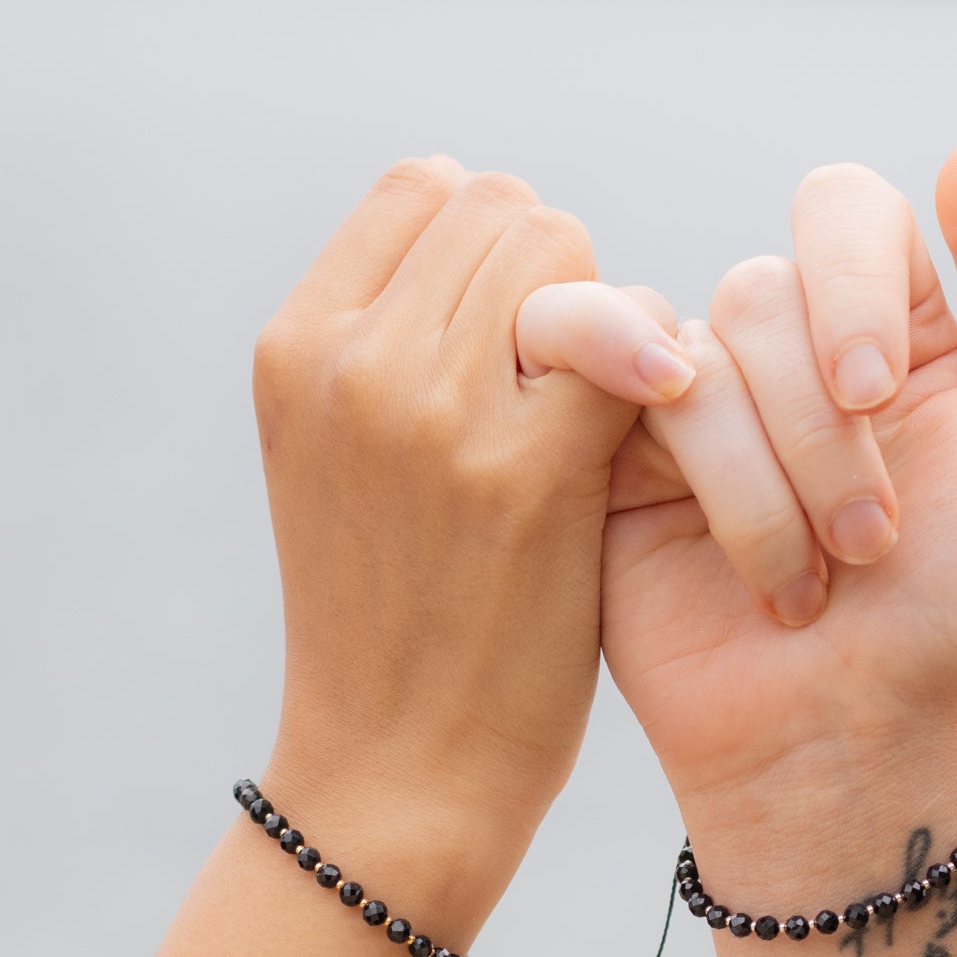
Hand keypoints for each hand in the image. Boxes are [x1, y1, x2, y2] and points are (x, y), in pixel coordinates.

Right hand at [254, 157, 685, 899]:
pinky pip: (618, 334)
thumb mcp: (337, 455)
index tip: (514, 333)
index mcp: (292, 344)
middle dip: (557, 278)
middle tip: (569, 383)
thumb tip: (499, 232)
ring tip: (600, 413)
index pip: (423, 186)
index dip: (490, 247)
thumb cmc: (392, 612)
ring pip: (565, 250)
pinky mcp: (520, 468)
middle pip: (505, 207)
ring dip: (607, 317)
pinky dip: (654, 359)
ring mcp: (425, 407)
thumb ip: (390, 339)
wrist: (394, 769)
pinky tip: (664, 410)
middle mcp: (344, 358)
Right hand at [601, 139, 956, 834]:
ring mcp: (685, 392)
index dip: (850, 282)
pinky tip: (667, 497)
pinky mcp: (605, 446)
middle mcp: (780, 345)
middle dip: (819, 434)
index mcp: (884, 321)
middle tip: (866, 545)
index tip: (876, 392)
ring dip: (759, 487)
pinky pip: (592, 369)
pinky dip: (647, 426)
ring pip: (691, 352)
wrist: (840, 732)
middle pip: (762, 291)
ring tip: (799, 587)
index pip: (844, 209)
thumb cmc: (950, 603)